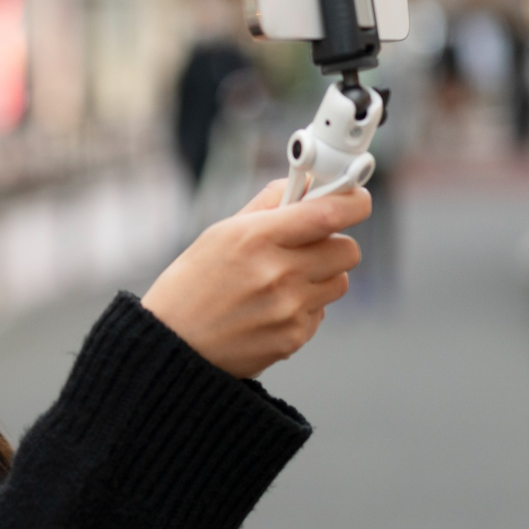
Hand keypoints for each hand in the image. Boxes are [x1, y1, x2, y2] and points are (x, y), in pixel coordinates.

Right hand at [140, 180, 369, 378]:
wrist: (172, 346)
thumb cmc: (190, 285)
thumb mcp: (218, 235)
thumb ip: (265, 207)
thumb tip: (304, 182)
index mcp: (256, 238)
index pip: (328, 213)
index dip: (353, 201)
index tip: (356, 197)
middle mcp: (277, 273)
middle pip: (347, 250)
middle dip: (333, 244)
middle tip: (308, 246)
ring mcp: (288, 309)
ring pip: (339, 282)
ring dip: (320, 277)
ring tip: (282, 282)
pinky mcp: (293, 338)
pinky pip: (320, 312)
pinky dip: (304, 308)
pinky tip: (269, 309)